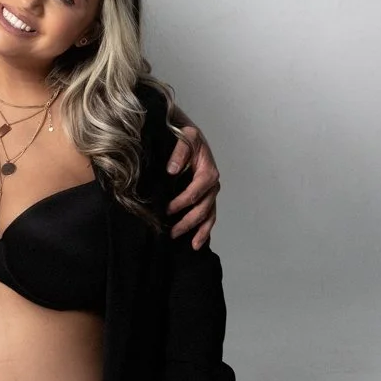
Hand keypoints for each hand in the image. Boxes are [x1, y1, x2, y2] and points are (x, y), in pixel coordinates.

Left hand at [165, 123, 219, 248]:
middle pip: (203, 208)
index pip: (196, 191)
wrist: (189, 135)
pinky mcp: (207, 197)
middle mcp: (213, 184)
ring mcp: (211, 193)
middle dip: (188, 222)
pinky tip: (196, 243)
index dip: (182, 202)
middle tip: (172, 232)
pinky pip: (209, 217)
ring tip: (190, 244)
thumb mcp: (185, 135)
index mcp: (208, 171)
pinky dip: (204, 230)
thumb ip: (180, 151)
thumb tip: (172, 170)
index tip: (167, 210)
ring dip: (198, 231)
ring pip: (208, 216)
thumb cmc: (186, 136)